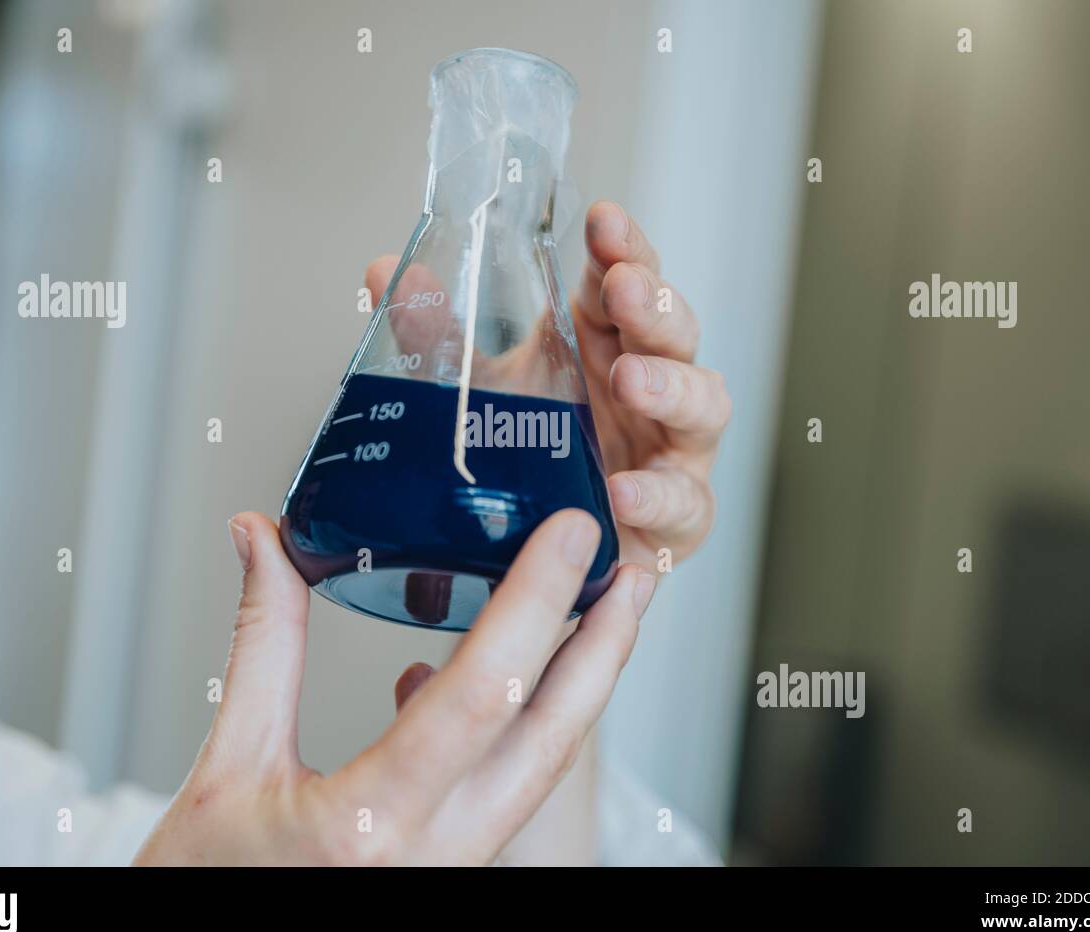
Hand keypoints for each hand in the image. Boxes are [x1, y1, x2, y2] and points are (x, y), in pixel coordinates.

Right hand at [134, 509, 654, 865]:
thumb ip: (261, 645)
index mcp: (370, 821)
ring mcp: (453, 866)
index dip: (535, 603)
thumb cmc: (203, 887)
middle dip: (603, 647)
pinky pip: (510, 787)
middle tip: (631, 570)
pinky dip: (529, 723)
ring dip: (581, 685)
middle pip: (551, 738)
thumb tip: (264, 539)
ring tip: (600, 610)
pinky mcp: (453, 865)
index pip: (482, 692)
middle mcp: (433, 851)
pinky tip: (505, 674)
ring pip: (542, 766)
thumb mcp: (223, 767)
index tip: (567, 536)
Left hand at [366, 200, 729, 572]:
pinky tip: (623, 491)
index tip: (603, 220)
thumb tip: (386, 272)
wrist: (545, 553)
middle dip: (654, 303)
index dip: (624, 246)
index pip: (627, 277)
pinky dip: (657, 497)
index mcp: (606, 341)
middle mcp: (651, 384)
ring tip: (630, 378)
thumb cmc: (532, 459)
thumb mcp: (480, 393)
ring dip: (671, 384)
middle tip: (624, 288)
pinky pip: (685, 504)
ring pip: (703, 402)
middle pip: (675, 330)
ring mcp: (673, 448)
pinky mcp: (679, 517)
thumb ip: (438, 341)